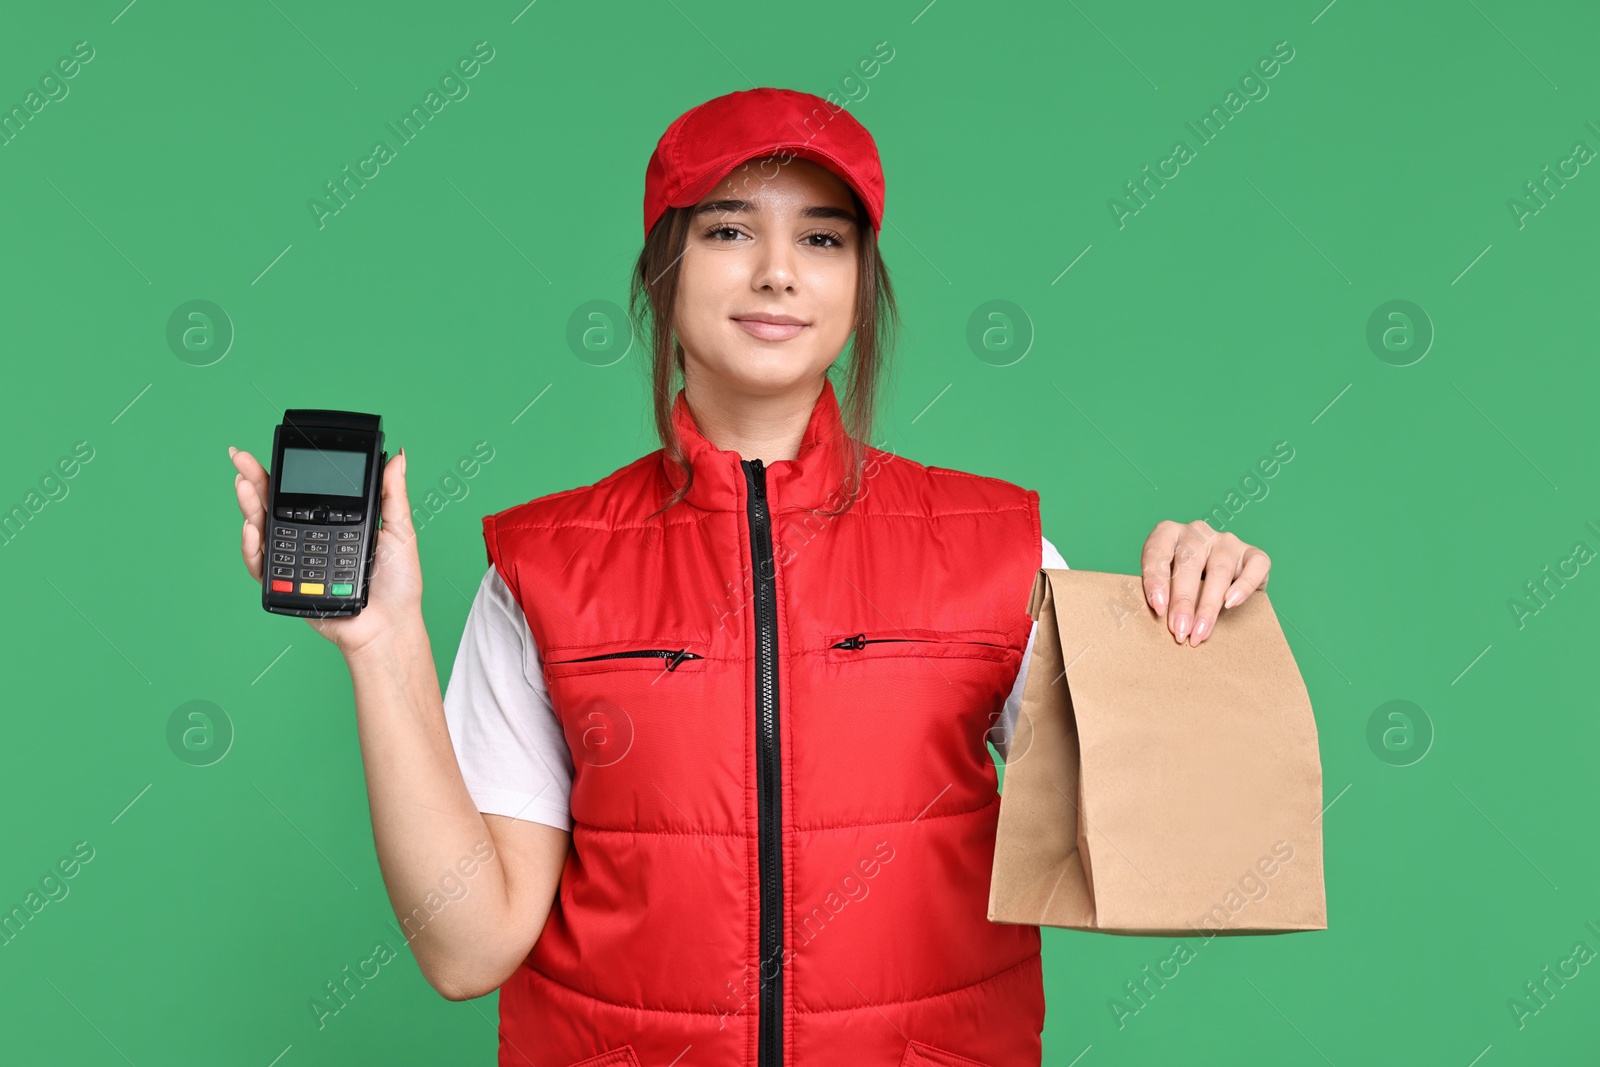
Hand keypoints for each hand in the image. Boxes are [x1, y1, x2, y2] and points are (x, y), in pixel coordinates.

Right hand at [230, 445, 422, 658]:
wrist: (391, 624)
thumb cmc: (398, 584)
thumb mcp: (400, 530)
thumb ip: (392, 494)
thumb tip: (398, 457)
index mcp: (333, 521)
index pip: (303, 491)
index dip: (284, 471)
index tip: (271, 450)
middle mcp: (309, 537)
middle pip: (275, 504)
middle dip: (254, 479)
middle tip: (240, 458)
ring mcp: (296, 560)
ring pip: (263, 529)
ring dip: (249, 506)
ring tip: (245, 485)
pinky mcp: (287, 585)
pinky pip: (262, 565)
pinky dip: (252, 546)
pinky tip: (252, 528)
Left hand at [1139, 520, 1270, 645]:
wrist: (1222, 585)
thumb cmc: (1185, 586)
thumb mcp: (1167, 585)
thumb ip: (1162, 596)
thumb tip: (1163, 622)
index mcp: (1168, 534)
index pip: (1157, 551)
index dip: (1155, 580)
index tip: (1158, 609)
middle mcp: (1197, 532)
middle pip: (1190, 562)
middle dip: (1183, 600)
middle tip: (1180, 630)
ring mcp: (1226, 541)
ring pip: (1219, 569)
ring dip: (1208, 605)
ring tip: (1200, 631)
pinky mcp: (1252, 553)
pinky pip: (1255, 565)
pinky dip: (1243, 586)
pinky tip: (1231, 604)